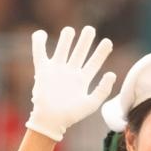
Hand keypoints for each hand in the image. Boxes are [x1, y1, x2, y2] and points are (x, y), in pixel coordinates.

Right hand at [26, 26, 114, 141]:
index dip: (101, 52)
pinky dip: (38, 43)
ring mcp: (57, 70)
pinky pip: (40, 53)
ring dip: (66, 39)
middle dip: (85, 41)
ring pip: (62, 49)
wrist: (51, 120)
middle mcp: (71, 72)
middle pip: (80, 52)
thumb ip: (102, 90)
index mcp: (83, 79)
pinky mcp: (43, 71)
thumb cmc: (71, 115)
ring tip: (70, 30)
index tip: (108, 42)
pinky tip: (41, 34)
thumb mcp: (91, 104)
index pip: (94, 62)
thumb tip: (112, 74)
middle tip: (90, 29)